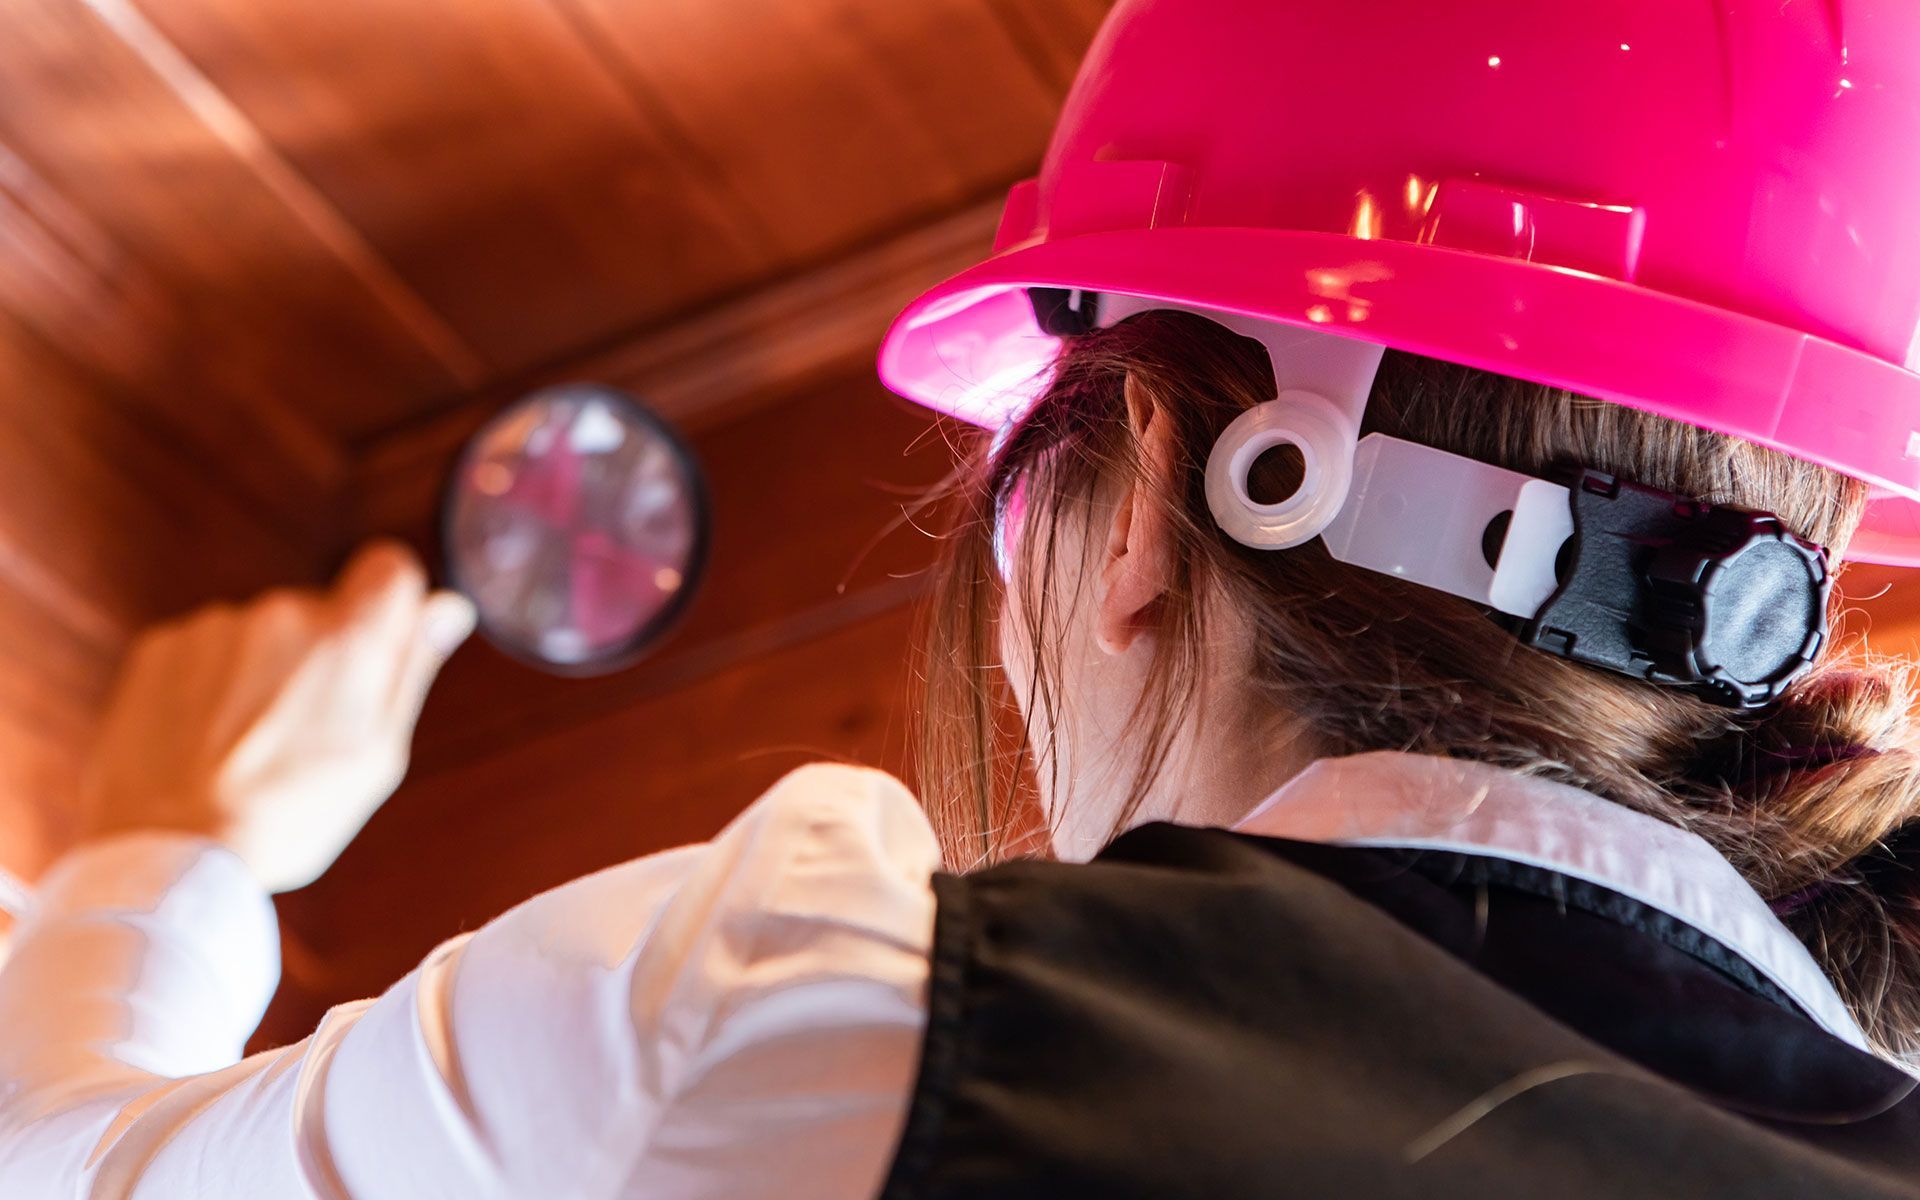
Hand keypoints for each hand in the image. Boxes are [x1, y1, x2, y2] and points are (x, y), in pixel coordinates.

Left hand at [78, 542, 475, 891]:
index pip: (389, 567)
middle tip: (303, 731)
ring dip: (262, 672)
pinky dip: (209, 683)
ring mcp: (215, 626)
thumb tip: (447, 607)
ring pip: (261, 634)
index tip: (379, 646)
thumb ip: (411, 668)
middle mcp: (282, 613)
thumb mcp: (378, 755)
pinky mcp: (161, 644)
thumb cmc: (290, 813)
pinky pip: (206, 648)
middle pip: (321, 611)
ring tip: (245, 743)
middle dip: (321, 656)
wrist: (172, 848)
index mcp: (347, 639)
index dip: (391, 603)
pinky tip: (204, 738)